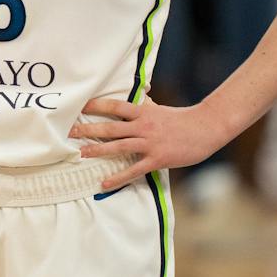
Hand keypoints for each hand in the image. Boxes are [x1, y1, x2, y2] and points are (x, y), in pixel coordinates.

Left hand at [68, 96, 230, 192]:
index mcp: (144, 112)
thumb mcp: (162, 109)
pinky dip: (118, 177)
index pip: (115, 106)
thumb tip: (140, 93)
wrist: (206, 128)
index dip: (97, 105)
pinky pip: (133, 170)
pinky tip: (104, 183)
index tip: (80, 105)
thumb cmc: (183, 119)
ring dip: (98, 150)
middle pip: (111, 127)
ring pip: (118, 147)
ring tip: (81, 153)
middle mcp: (143, 126)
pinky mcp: (157, 159)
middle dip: (89, 129)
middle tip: (70, 131)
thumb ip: (148, 104)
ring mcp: (149, 143)